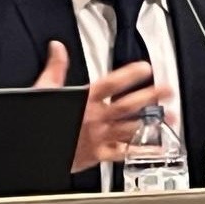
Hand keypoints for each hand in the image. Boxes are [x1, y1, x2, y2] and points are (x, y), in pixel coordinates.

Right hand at [33, 42, 172, 172]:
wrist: (35, 149)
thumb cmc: (42, 121)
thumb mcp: (45, 89)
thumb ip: (56, 67)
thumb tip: (57, 48)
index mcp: (83, 100)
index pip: (110, 84)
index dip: (129, 75)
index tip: (145, 68)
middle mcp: (94, 119)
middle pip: (126, 106)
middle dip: (148, 97)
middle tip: (167, 90)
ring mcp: (98, 137)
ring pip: (129, 128)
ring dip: (150, 122)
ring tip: (169, 117)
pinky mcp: (98, 155)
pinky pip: (123, 154)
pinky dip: (141, 151)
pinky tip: (155, 147)